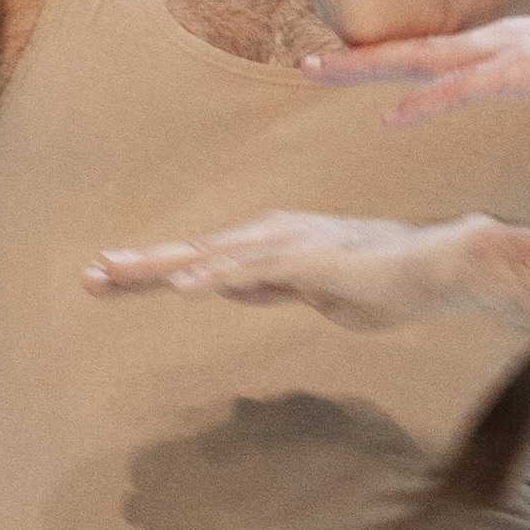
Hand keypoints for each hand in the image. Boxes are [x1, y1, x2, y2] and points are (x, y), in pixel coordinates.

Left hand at [80, 209, 495, 331]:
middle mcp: (271, 235)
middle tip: (89, 277)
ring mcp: (288, 243)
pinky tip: (181, 290)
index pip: (201, 262)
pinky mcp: (309, 258)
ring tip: (116, 275)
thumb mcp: (317, 294)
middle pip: (193, 254)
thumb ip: (275, 287)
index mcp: (271, 245)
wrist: (440, 266)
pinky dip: (214, 278)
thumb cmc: (389, 283)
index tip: (109, 280)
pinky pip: (251, 270)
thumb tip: (234, 288)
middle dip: (139, 266)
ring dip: (162, 267)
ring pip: (210, 257)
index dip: (153, 272)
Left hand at [299, 4, 529, 126]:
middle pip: (413, 47)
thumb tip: (523, 84)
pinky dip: (428, 101)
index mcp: (507, 42)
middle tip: (301, 63)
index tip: (339, 63)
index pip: (433, 48)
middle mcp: (501, 39)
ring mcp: (515, 52)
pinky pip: (470, 89)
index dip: (384, 55)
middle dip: (356, 57)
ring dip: (370, 68)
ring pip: (426, 59)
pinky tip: (394, 116)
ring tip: (319, 73)